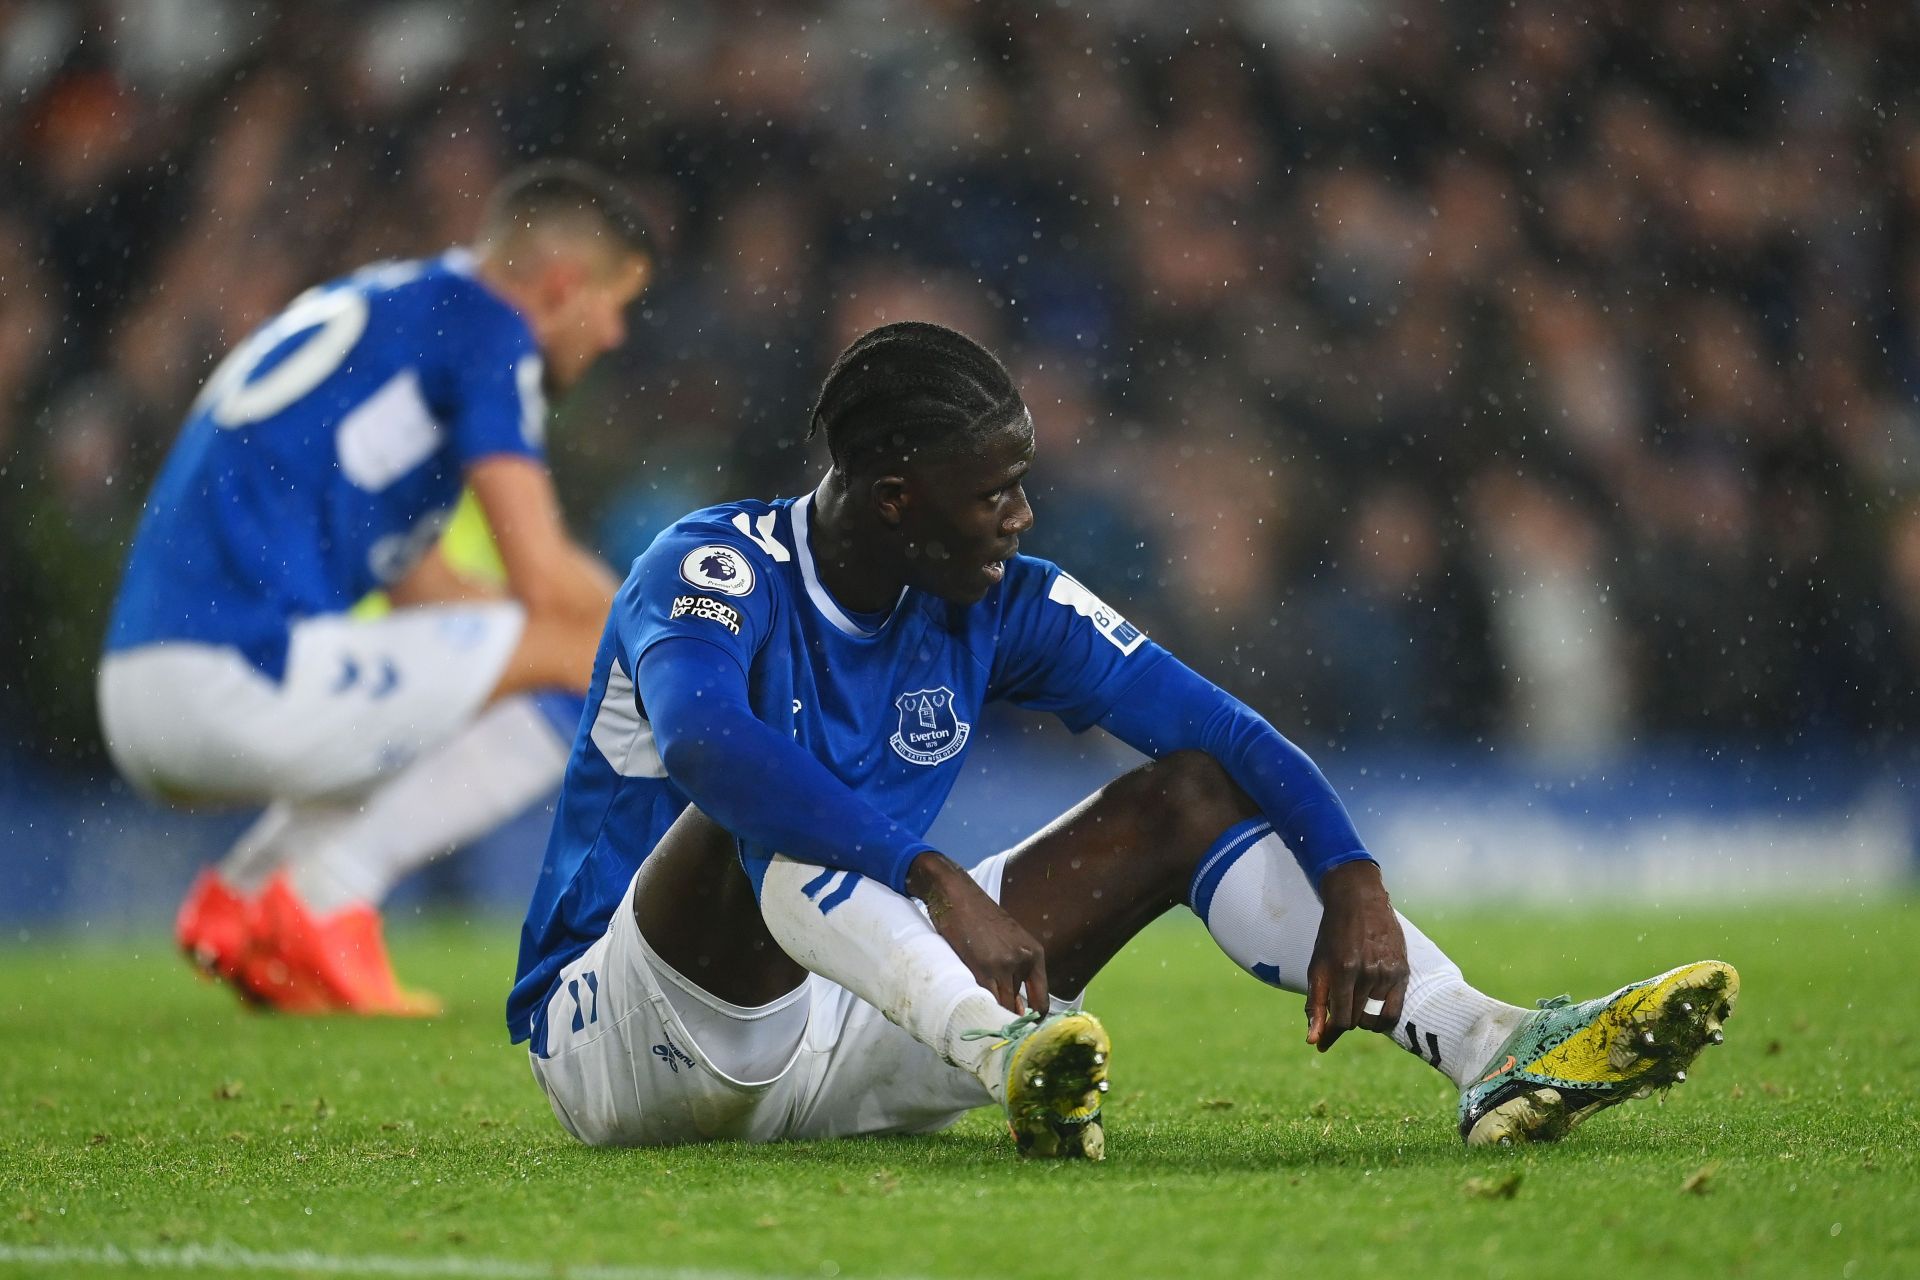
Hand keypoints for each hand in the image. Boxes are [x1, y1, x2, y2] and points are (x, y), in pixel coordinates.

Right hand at [908, 851, 1049, 1014]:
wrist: (956, 894)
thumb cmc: (979, 917)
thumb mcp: (1009, 940)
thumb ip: (1016, 971)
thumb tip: (1017, 1010)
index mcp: (1035, 954)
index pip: (1042, 1003)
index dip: (1031, 1021)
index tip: (1017, 1029)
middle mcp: (1024, 960)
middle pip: (1018, 1007)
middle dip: (1005, 1018)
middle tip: (991, 1025)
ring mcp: (1003, 965)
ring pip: (1001, 1007)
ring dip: (991, 1016)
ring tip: (979, 1019)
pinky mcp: (980, 967)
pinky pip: (985, 1000)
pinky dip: (980, 1010)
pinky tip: (971, 1010)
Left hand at [1305, 860, 1408, 1052]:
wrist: (1359, 902)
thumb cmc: (1333, 935)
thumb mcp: (1317, 966)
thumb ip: (1315, 1004)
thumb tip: (1314, 1040)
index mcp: (1343, 970)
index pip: (1341, 1019)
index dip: (1330, 1034)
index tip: (1322, 1043)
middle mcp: (1368, 972)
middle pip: (1356, 1019)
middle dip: (1343, 1021)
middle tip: (1336, 1012)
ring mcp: (1388, 972)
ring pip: (1375, 1018)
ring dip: (1361, 1018)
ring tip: (1353, 1004)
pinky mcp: (1402, 971)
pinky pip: (1395, 1011)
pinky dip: (1381, 1019)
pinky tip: (1372, 1013)